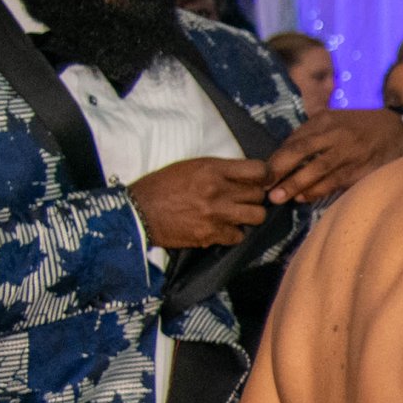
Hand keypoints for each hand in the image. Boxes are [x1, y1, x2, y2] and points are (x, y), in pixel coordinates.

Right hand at [128, 157, 269, 248]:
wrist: (139, 212)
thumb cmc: (162, 186)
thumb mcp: (190, 167)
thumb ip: (219, 170)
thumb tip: (245, 176)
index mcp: (212, 168)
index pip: (258, 170)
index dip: (263, 176)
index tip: (260, 180)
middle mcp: (218, 190)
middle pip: (259, 194)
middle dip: (254, 197)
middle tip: (243, 199)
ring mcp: (217, 214)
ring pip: (257, 216)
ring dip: (249, 216)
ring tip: (237, 214)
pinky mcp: (212, 234)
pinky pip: (239, 235)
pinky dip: (233, 233)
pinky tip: (222, 228)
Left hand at [268, 108, 402, 204]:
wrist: (397, 129)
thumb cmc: (359, 125)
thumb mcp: (333, 119)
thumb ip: (311, 133)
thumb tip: (285, 153)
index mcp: (326, 121)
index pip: (296, 141)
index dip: (278, 159)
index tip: (263, 174)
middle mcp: (337, 136)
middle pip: (304, 153)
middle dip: (283, 172)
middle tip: (266, 189)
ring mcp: (351, 154)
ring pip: (320, 171)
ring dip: (299, 186)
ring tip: (281, 198)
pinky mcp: (363, 170)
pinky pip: (337, 183)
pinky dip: (320, 191)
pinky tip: (306, 198)